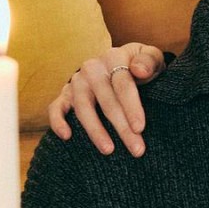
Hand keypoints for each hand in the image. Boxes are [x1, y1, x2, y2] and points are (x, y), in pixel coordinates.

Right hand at [45, 43, 165, 155]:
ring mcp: (77, 82)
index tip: (140, 128)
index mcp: (113, 57)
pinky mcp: (65, 94)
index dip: (131, 107)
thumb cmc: (142, 67)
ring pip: (83, 108)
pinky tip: (67, 137)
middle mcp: (92, 68)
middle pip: (106, 100)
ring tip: (109, 150)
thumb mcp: (153, 59)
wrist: (125, 66)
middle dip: (121, 127)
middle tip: (136, 150)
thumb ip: (149, 61)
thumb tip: (139, 70)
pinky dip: (58, 121)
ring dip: (95, 130)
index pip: (122, 84)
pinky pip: (56, 108)